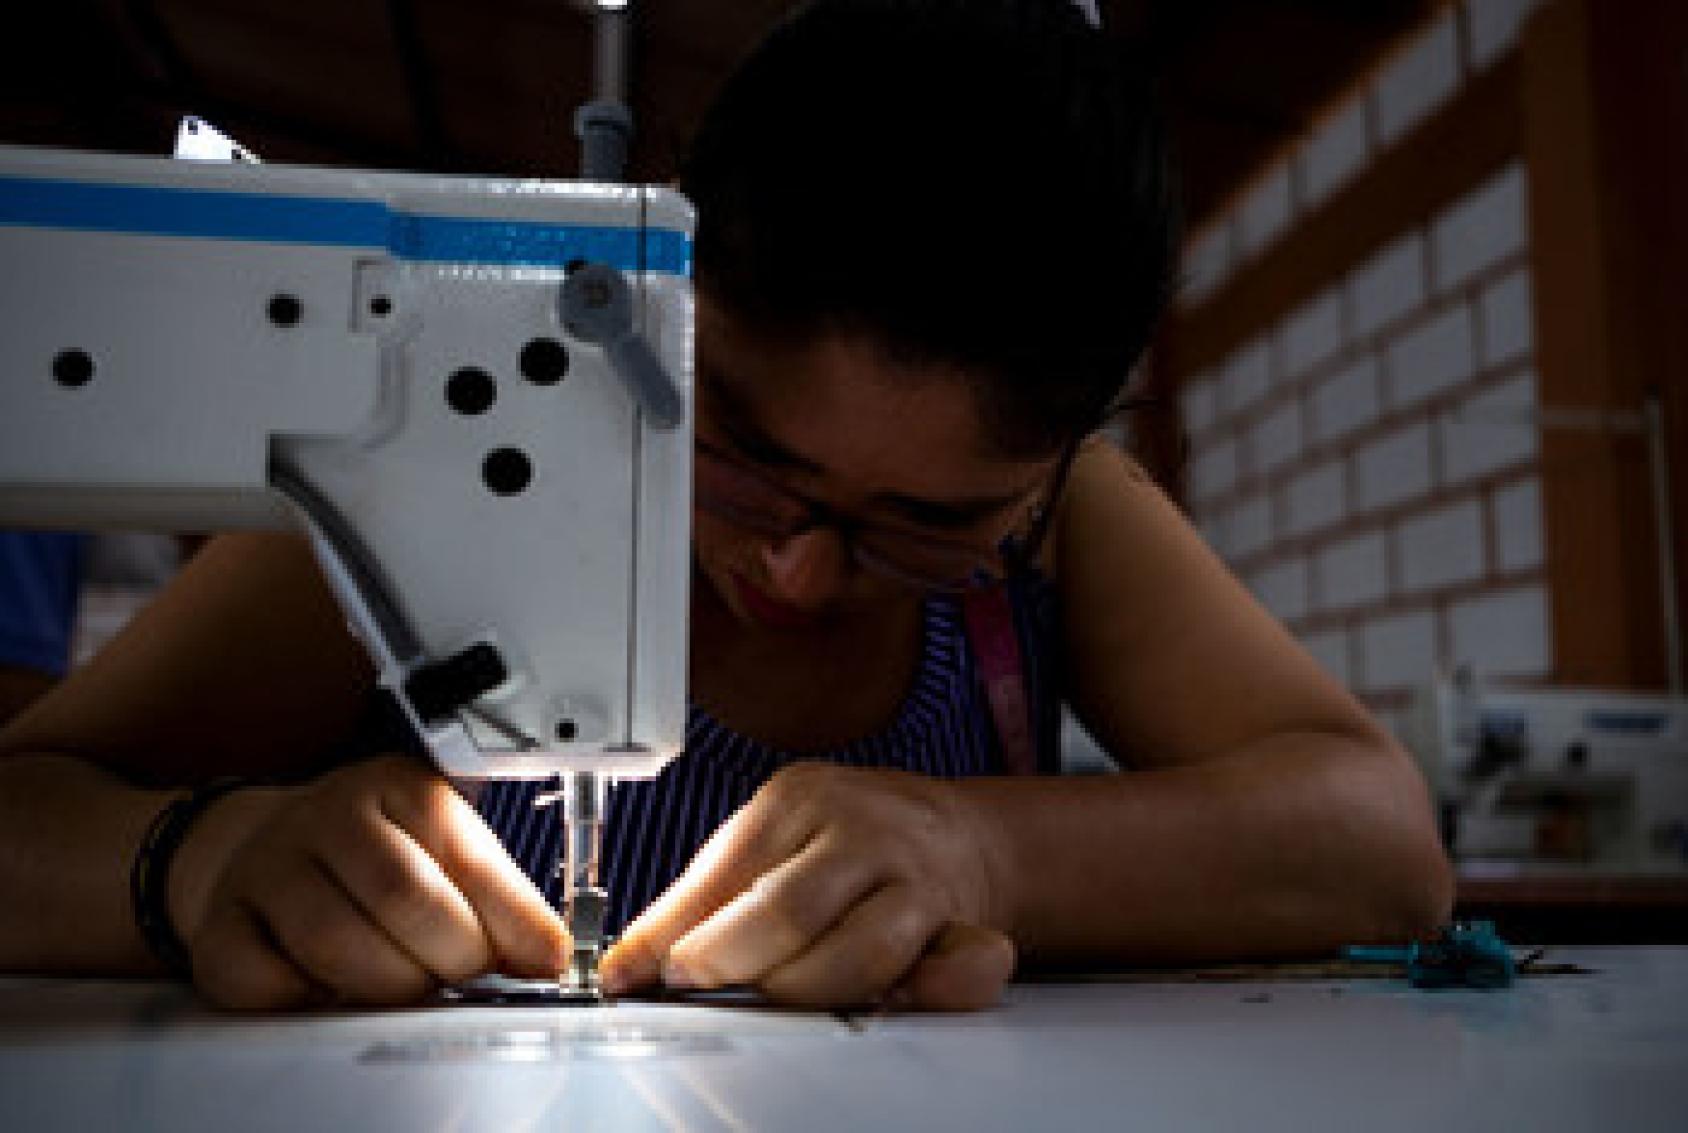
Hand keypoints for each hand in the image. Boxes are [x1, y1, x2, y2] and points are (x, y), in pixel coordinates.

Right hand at [170, 755, 569, 1008]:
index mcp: (401, 787)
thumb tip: (549, 956)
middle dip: (453, 956)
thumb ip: (500, 896)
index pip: (470, 857)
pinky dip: (309, 1000)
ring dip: (389, 986)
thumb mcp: (445, 845)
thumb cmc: (375, 852)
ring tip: (410, 984)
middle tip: (464, 974)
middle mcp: (330, 817)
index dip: (516, 921)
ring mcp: (268, 868)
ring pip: (335, 943)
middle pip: (404, 899)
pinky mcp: (220, 925)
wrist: (264, 846)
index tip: (547, 961)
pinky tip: (334, 988)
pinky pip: (267, 982)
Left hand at [598, 762, 1015, 1010]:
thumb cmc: (844, 841)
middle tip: (705, 986)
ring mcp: (919, 878)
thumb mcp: (766, 841)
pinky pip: (958, 973)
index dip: (683, 938)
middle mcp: (865, 831)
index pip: (729, 875)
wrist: (954, 834)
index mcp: (802, 799)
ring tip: (780, 992)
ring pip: (861, 956)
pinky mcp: (967, 925)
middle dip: (735, 966)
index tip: (645, 976)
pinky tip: (888, 996)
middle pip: (789, 914)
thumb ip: (700, 900)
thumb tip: (625, 966)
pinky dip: (925, 994)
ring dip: (807, 993)